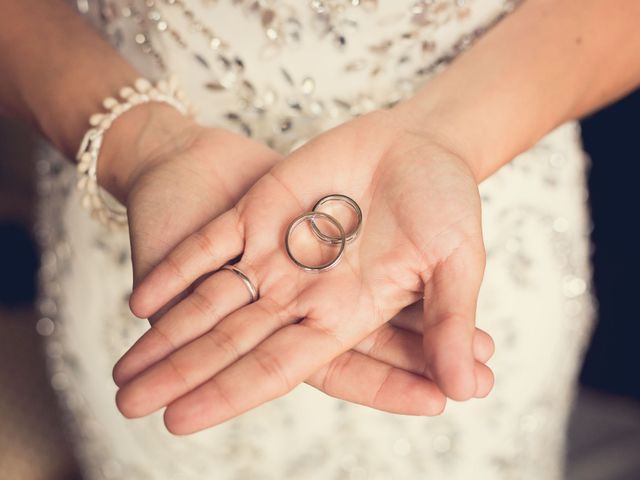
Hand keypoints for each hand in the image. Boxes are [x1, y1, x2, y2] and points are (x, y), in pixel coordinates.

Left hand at [117, 108, 492, 433]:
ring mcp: (277, 251)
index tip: (181, 422)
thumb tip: (469, 391)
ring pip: (212, 300)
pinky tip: (141, 302)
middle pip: (231, 342)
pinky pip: (211, 245)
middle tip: (127, 407)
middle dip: (182, 374)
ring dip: (166, 334)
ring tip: (122, 372)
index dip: (233, 392)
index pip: (282, 365)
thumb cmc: (446, 201)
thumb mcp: (456, 259)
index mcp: (345, 313)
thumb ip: (449, 319)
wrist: (419, 143)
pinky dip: (178, 270)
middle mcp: (302, 292)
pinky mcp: (260, 210)